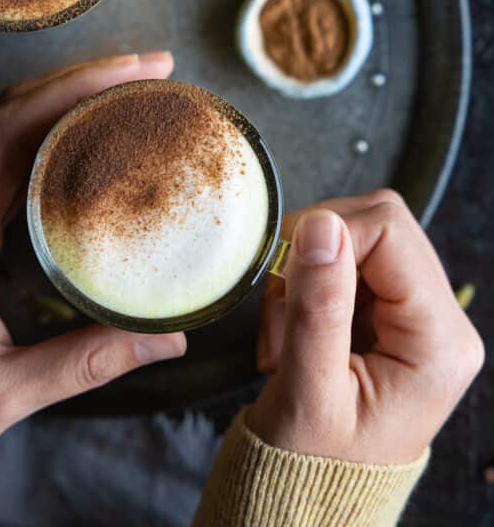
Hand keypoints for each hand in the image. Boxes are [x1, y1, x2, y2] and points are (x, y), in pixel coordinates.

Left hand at [0, 52, 185, 469]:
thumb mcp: (3, 395)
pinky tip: (84, 130)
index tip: (130, 75)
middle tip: (150, 71)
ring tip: (128, 89)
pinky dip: (42, 124)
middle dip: (79, 78)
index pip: (7, 137)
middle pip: (6, 113)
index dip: (69, 92)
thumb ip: (88, 362)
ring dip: (61, 94)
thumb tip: (169, 338)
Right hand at [248, 190, 483, 463]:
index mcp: (438, 341)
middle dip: (316, 253)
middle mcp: (441, 321)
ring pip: (358, 237)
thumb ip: (318, 305)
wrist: (309, 500)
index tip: (283, 277)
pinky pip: (346, 263)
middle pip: (379, 225)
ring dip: (306, 271)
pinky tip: (292, 331)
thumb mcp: (309, 390)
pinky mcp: (390, 315)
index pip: (389, 231)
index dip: (329, 233)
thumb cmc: (311, 465)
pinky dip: (307, 284)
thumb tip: (320, 223)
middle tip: (280, 306)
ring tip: (283, 333)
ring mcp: (417, 315)